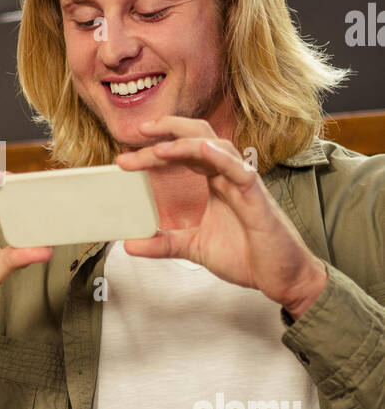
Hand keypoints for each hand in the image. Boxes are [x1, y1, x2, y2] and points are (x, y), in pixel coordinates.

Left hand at [114, 116, 327, 316]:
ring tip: (158, 145)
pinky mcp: (257, 198)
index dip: (154, 152)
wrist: (282, 278)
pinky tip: (200, 149)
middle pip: (197, 138)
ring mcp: (243, 183)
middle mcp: (228, 176)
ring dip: (185, 142)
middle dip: (168, 130)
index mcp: (215, 182)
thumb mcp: (195, 248)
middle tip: (138, 132)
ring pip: (216, 146)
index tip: (125, 159)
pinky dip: (219, 157)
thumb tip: (129, 244)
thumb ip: (164, 243)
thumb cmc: (247, 255)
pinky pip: (239, 170)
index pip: (182, 155)